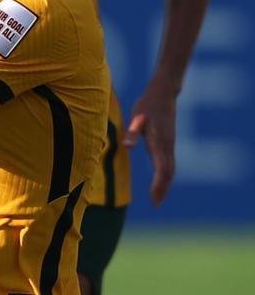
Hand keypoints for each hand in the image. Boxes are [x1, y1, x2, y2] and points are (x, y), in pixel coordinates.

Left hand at [124, 79, 176, 206]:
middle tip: (156, 204)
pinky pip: (169, 162)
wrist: (163, 93)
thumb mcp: (136, 116)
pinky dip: (166, 174)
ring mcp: (169, 144)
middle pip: (169, 173)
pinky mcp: (168, 142)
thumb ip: (132, 132)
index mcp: (160, 142)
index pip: (162, 169)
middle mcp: (168, 146)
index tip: (154, 199)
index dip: (159, 185)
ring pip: (170, 169)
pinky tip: (160, 180)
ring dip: (165, 184)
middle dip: (163, 189)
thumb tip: (127, 146)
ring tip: (157, 198)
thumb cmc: (147, 104)